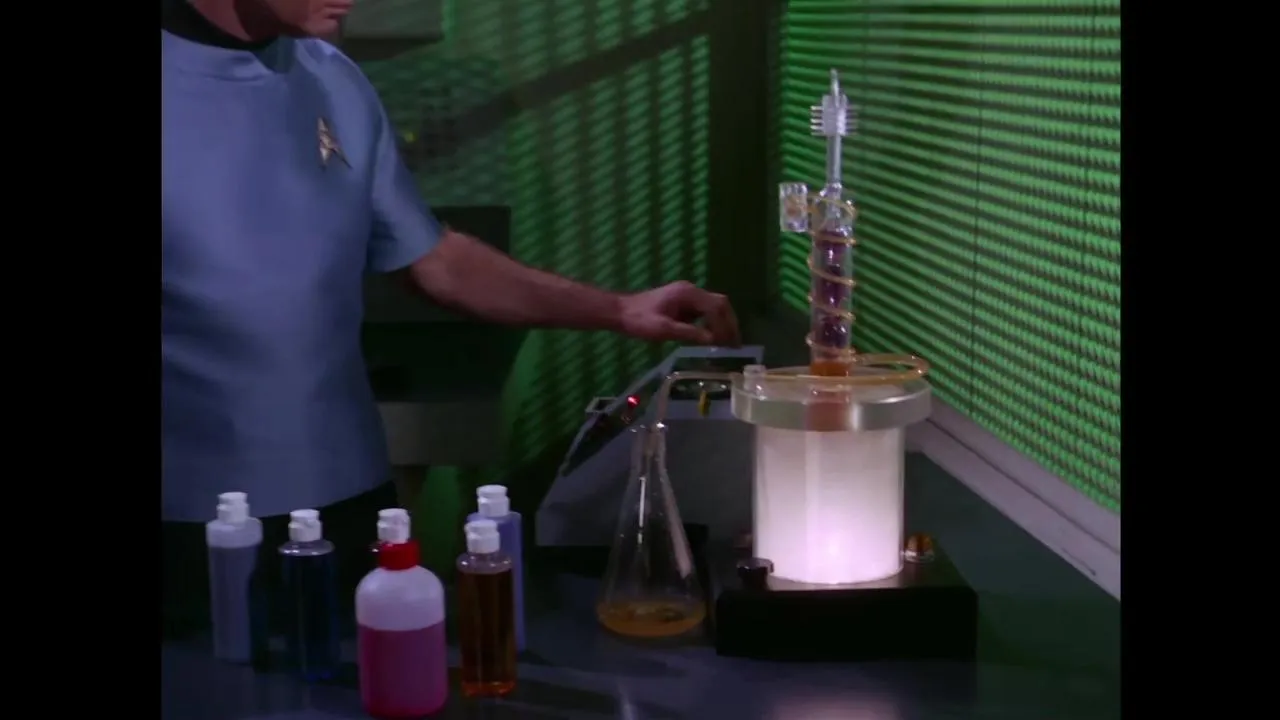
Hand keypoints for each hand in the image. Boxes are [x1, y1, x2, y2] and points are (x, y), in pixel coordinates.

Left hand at [618, 281, 740, 346]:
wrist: (620, 312)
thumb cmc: (639, 320)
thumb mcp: (663, 330)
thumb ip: (689, 333)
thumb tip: (713, 340)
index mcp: (687, 293)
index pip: (716, 307)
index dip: (725, 325)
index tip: (729, 344)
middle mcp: (691, 291)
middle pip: (720, 303)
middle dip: (729, 323)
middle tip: (736, 344)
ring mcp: (688, 296)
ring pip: (715, 306)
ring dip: (723, 323)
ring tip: (728, 343)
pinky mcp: (684, 303)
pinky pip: (705, 311)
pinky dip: (713, 323)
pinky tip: (713, 338)